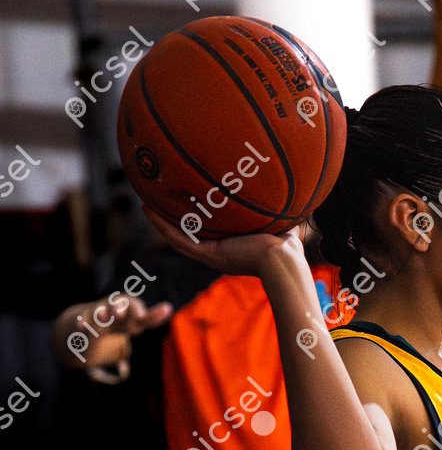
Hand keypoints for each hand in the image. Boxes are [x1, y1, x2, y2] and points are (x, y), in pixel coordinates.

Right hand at [53, 294, 172, 369]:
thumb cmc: (121, 320)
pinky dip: (81, 322)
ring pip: (99, 311)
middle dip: (117, 307)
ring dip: (101, 313)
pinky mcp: (85, 320)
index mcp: (126, 306)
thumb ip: (152, 317)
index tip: (141, 316)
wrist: (92, 319)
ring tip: (103, 317)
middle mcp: (111, 307)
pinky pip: (82, 320)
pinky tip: (81, 326)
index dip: (136, 309)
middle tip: (119, 314)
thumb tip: (169, 307)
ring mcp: (97, 313)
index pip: (133, 304)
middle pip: (115, 304)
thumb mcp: (136, 320)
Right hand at [143, 206, 303, 278]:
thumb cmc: (287, 247)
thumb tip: (283, 188)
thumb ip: (274, 209)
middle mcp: (220, 252)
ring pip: (178, 239)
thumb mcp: (277, 223)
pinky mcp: (209, 255)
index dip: (194, 221)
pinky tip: (149, 210)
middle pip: (189, 236)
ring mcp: (213, 255)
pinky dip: (163, 226)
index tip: (186, 204)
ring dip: (160, 222)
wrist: (283, 261)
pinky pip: (180, 240)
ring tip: (145, 204)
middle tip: (158, 202)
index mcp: (233, 247)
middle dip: (172, 221)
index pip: (208, 234)